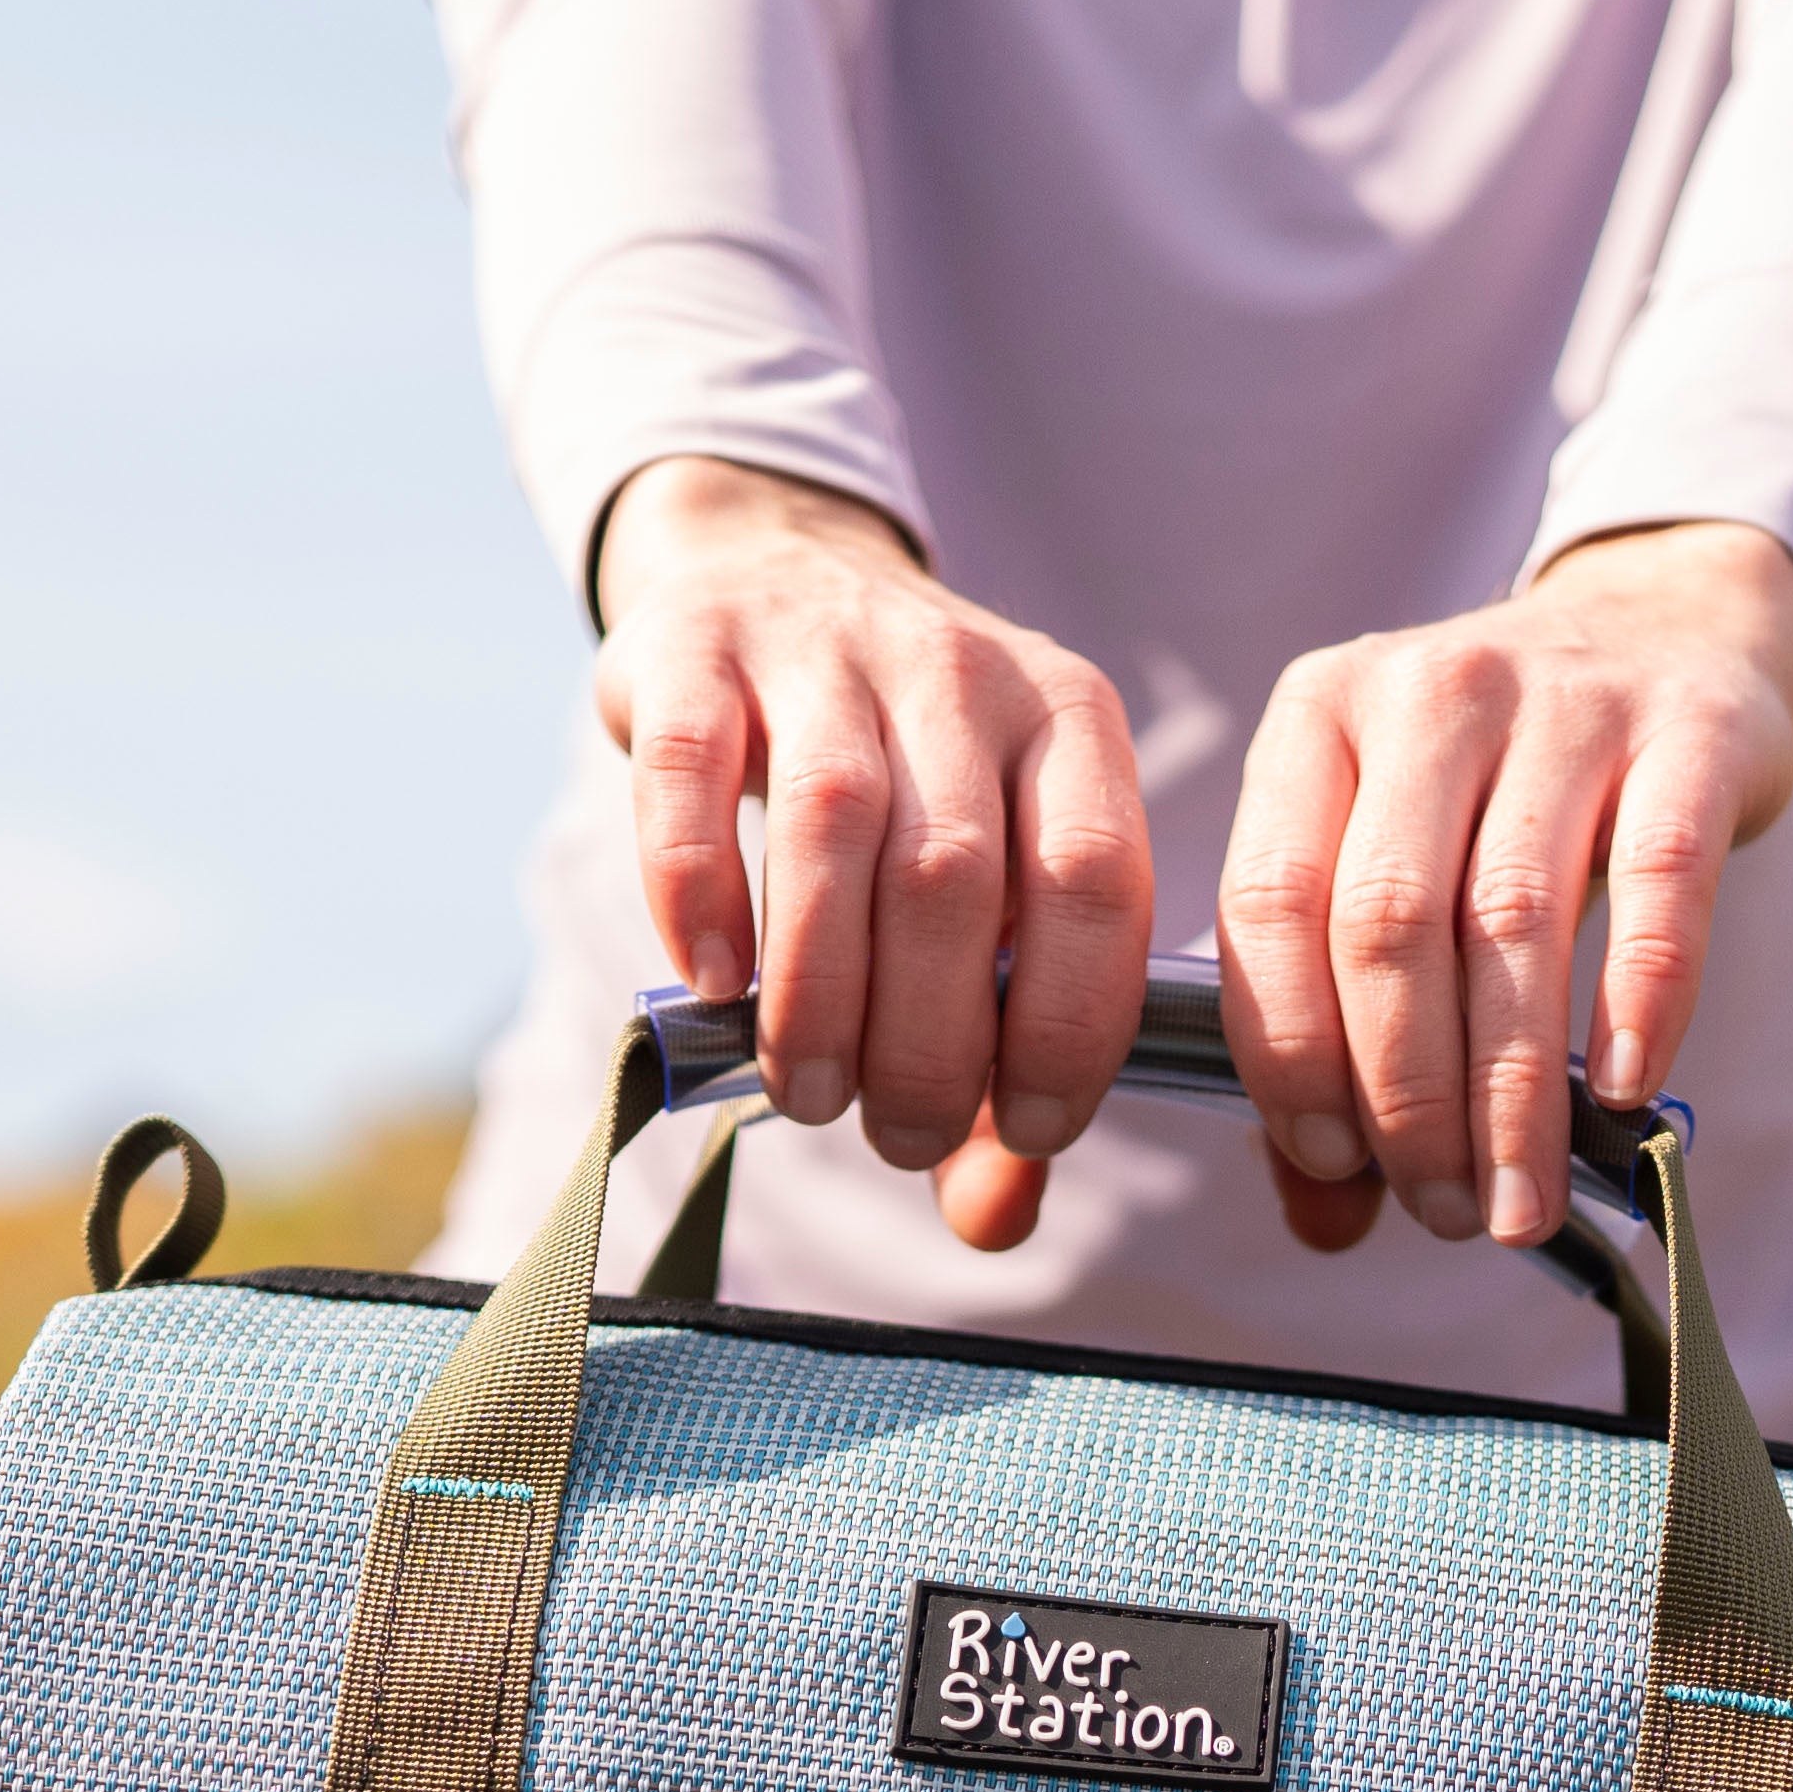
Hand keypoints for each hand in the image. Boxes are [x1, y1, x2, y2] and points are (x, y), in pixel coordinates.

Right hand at [594, 458, 1150, 1247]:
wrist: (777, 572)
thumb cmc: (908, 785)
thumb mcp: (992, 884)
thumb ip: (1007, 1051)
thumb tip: (994, 1219)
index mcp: (1071, 723)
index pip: (1100, 882)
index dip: (1070, 1027)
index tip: (1030, 1133)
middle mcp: (962, 670)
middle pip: (955, 876)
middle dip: (931, 1040)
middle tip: (898, 1134)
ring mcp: (826, 645)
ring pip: (832, 822)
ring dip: (819, 990)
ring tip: (808, 1094)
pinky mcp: (695, 646)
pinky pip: (693, 769)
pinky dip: (696, 887)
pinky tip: (711, 982)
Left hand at [1216, 520, 1792, 1248]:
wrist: (1667, 633)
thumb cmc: (1495, 794)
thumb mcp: (1395, 861)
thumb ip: (1340, 1030)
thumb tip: (1325, 1220)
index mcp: (1318, 718)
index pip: (1273, 901)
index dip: (1291, 1050)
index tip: (1331, 1164)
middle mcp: (1430, 693)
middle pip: (1389, 924)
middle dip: (1406, 1098)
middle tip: (1439, 1211)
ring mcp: (1565, 701)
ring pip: (1514, 920)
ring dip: (1513, 1092)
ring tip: (1519, 1203)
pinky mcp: (1691, 731)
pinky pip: (1662, 882)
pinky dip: (1640, 999)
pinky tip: (1622, 1092)